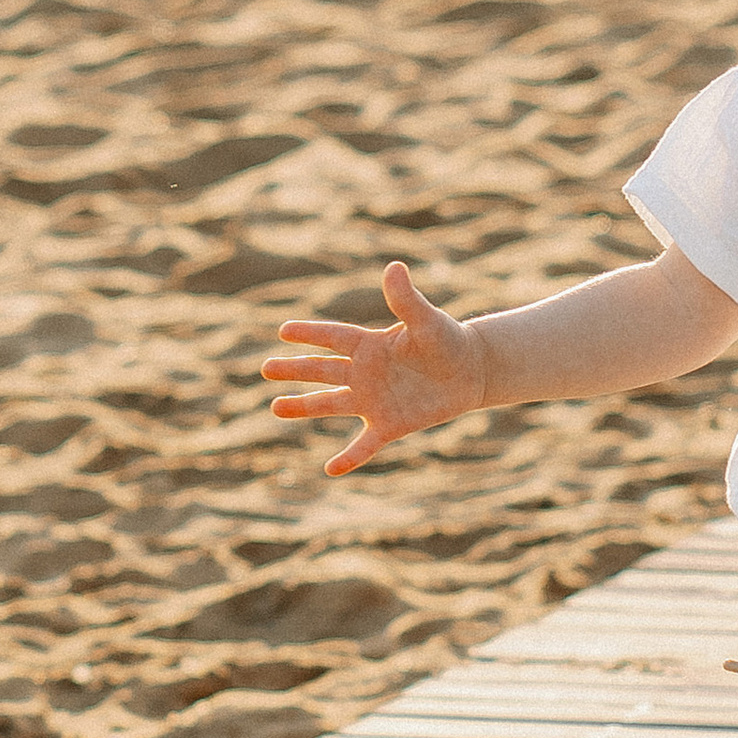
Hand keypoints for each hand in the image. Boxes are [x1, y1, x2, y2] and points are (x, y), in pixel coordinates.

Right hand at [264, 262, 484, 477]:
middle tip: (266, 368)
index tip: (283, 330)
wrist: (471, 371)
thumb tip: (394, 267)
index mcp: (370, 345)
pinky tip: (330, 470)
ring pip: (331, 404)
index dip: (310, 334)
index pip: (333, 338)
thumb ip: (405, 300)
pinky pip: (364, 444)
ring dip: (304, 407)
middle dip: (294, 369)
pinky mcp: (389, 424)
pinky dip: (349, 458)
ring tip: (276, 407)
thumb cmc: (448, 340)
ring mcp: (374, 400)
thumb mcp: (426, 320)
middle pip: (322, 370)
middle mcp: (365, 373)